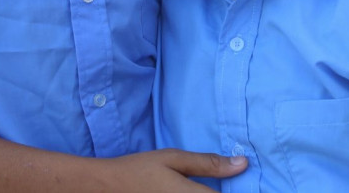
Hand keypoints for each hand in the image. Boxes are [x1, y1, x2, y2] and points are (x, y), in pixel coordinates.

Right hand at [98, 148, 247, 191]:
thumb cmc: (139, 170)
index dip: (240, 190)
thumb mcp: (172, 159)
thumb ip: (208, 163)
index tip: (245, 183)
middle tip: (217, 183)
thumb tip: (243, 163)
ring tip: (198, 187)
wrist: (104, 188)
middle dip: (222, 192)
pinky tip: (187, 192)